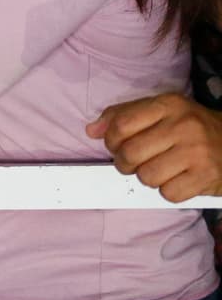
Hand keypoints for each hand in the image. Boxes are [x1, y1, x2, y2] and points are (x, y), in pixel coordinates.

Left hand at [86, 93, 221, 201]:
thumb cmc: (192, 126)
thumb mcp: (161, 110)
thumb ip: (124, 115)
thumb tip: (92, 130)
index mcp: (168, 105)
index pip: (121, 124)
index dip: (110, 140)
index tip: (115, 145)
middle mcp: (183, 126)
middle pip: (130, 153)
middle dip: (125, 163)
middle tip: (134, 162)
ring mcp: (197, 152)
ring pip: (147, 176)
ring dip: (147, 178)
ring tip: (159, 169)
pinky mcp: (207, 177)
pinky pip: (169, 193)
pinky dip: (168, 191)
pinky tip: (177, 179)